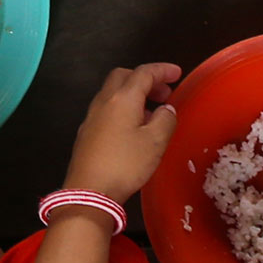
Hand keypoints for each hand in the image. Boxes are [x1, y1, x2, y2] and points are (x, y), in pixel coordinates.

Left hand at [63, 62, 180, 203]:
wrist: (89, 192)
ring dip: (133, 94)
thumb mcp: (155, 142)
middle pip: (123, 76)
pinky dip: (123, 108)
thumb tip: (166, 110)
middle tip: (163, 92)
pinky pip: (107, 109)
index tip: (176, 73)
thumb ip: (165, 120)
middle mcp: (104, 102)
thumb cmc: (124, 164)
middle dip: (145, 79)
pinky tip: (133, 128)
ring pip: (113, 93)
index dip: (162, 70)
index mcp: (122, 98)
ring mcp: (91, 117)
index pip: (144, 73)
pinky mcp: (86, 133)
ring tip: (152, 112)